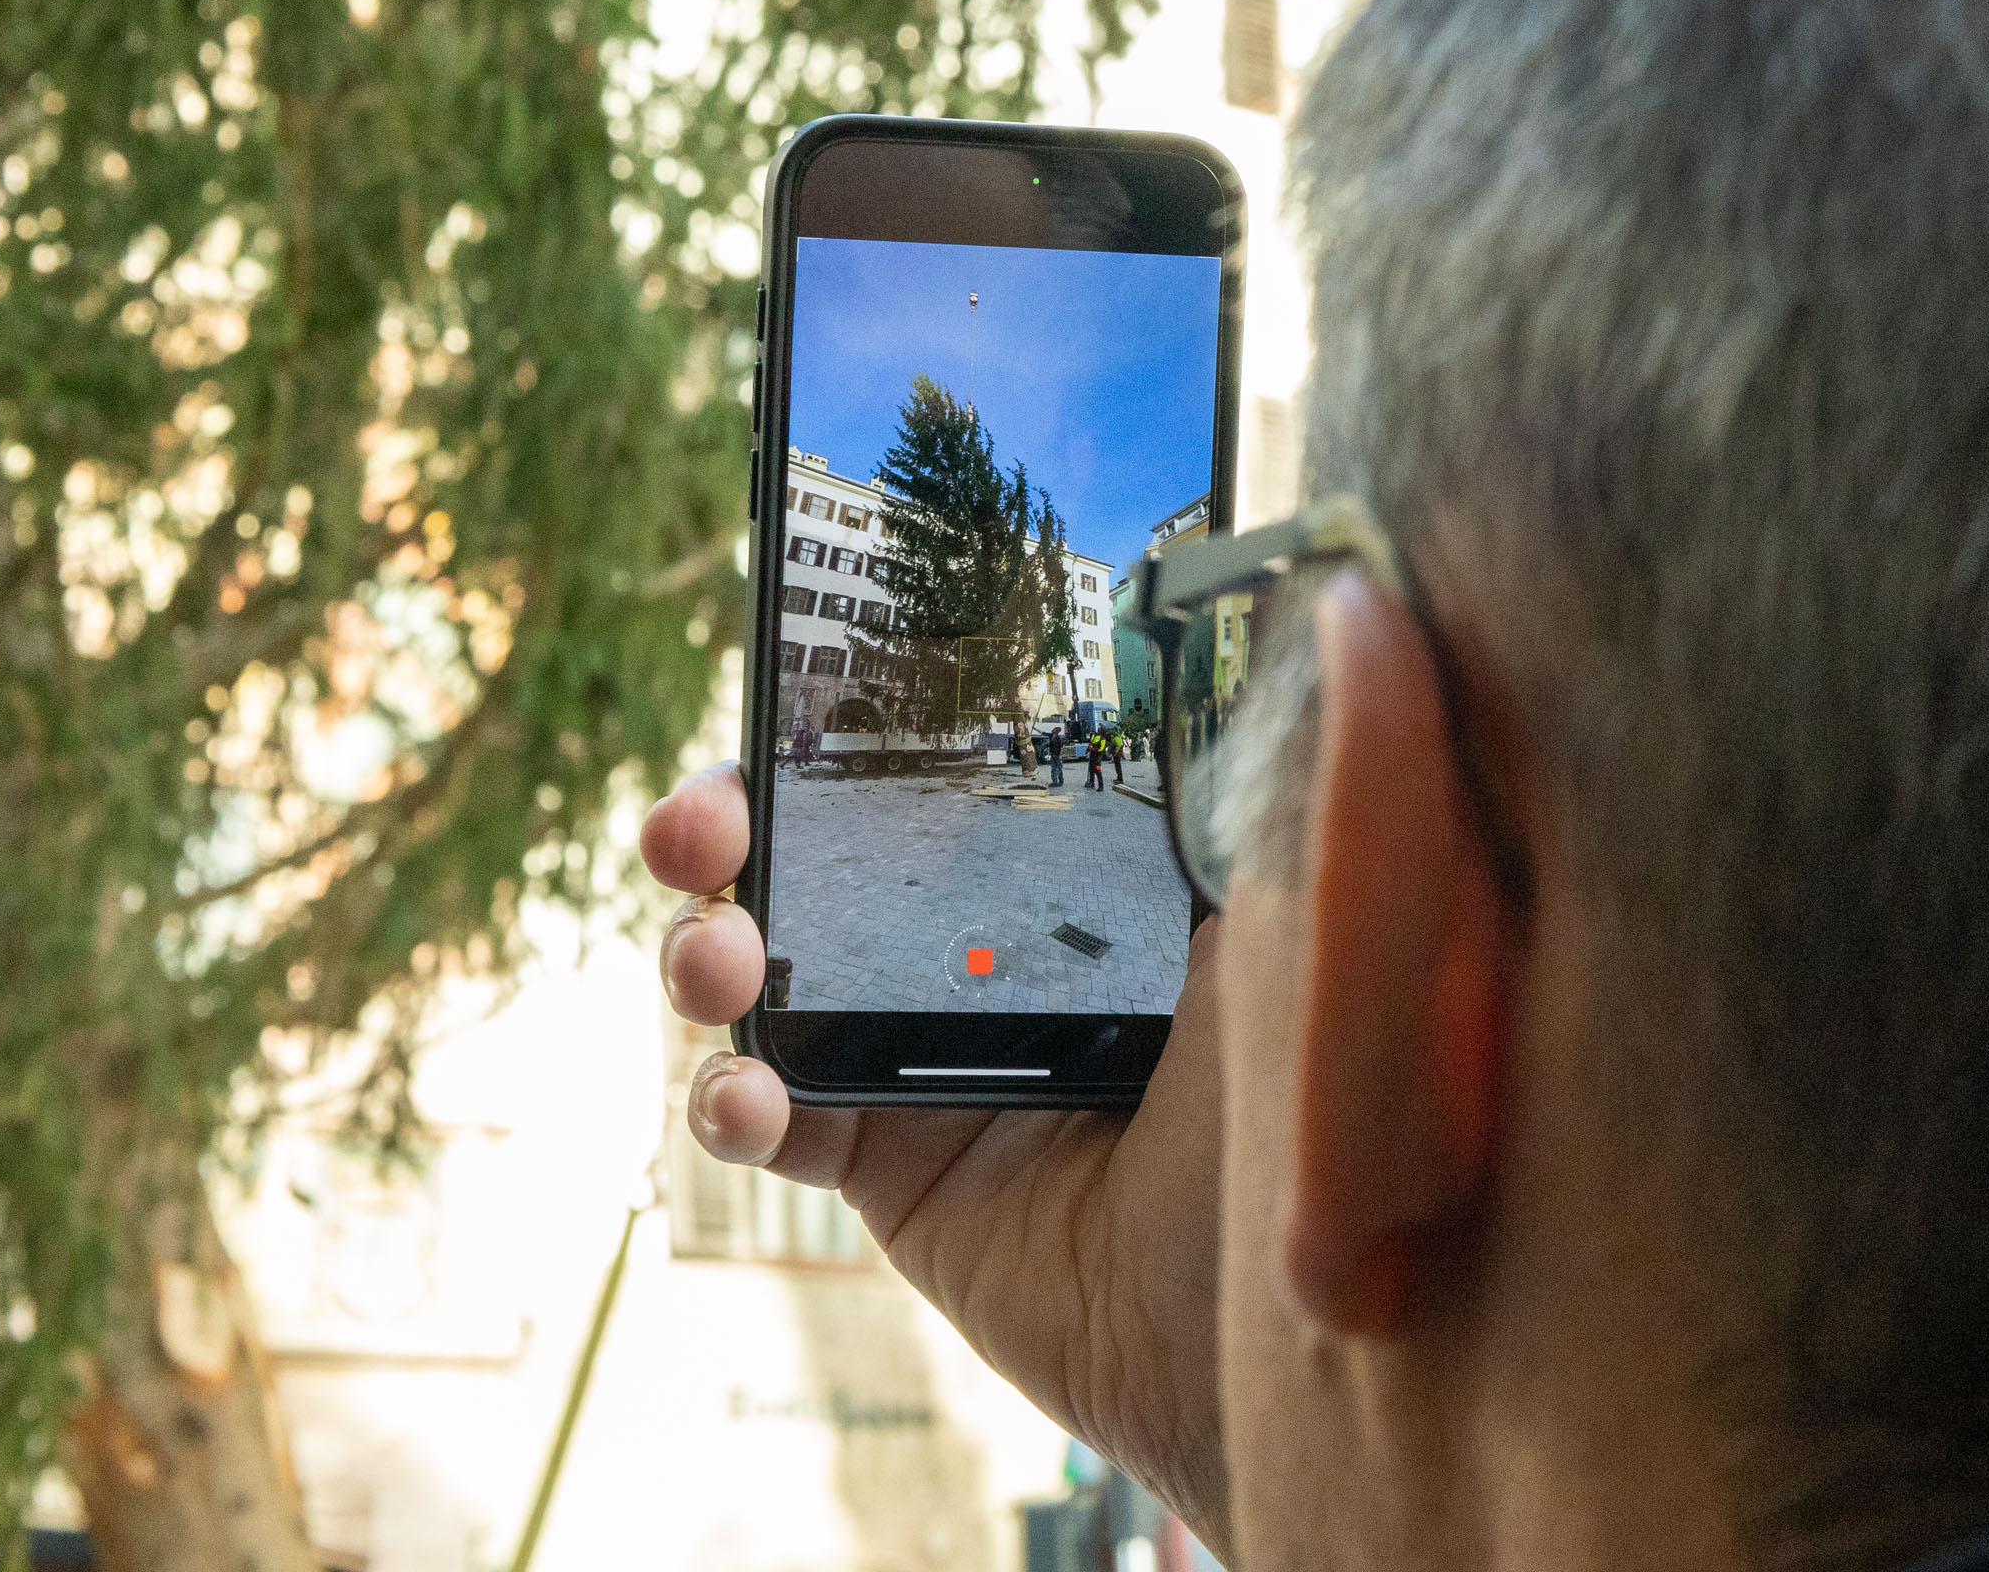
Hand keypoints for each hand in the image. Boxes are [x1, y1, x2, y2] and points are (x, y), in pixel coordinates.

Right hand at [646, 765, 1231, 1554]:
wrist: (1274, 1319)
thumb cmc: (1292, 1113)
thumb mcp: (1275, 934)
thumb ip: (1223, 815)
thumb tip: (1244, 669)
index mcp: (1055, 880)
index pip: (924, 776)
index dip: (836, 735)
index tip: (786, 704)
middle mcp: (971, 956)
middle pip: (811, 861)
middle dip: (726, 826)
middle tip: (697, 827)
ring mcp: (915, 1062)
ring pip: (765, 981)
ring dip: (707, 953)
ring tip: (717, 962)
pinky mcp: (885, 1171)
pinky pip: (773, 1124)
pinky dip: (729, 1102)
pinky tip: (746, 1095)